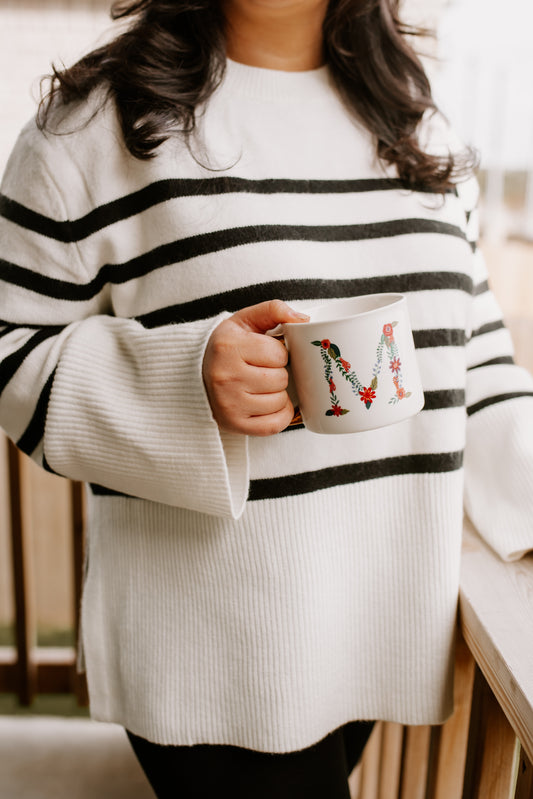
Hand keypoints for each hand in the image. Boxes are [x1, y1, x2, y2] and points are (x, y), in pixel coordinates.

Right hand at [203, 300, 308, 435]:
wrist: (195, 376)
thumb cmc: (228, 348)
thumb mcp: (245, 321)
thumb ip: (273, 310)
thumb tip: (303, 320)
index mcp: (228, 347)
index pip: (279, 353)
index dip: (278, 353)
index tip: (263, 354)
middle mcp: (226, 376)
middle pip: (281, 379)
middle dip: (278, 373)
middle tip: (261, 371)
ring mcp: (229, 403)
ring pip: (280, 401)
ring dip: (278, 394)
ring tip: (260, 387)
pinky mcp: (235, 424)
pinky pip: (275, 424)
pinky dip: (278, 415)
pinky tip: (266, 404)